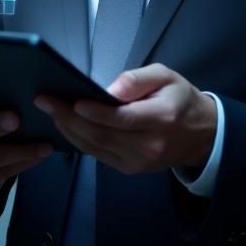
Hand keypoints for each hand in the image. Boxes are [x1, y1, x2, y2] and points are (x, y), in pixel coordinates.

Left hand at [34, 63, 216, 176]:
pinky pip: (99, 155)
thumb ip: (137, 80)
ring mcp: (139, 162)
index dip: (95, 112)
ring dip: (69, 131)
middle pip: (103, 135)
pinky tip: (66, 126)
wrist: (200, 134)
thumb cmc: (180, 99)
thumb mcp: (166, 76)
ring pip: (96, 148)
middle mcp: (150, 145)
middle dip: (70, 118)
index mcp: (162, 118)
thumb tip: (108, 90)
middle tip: (46, 101)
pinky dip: (79, 141)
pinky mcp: (130, 169)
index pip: (122, 118)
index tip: (71, 100)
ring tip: (50, 112)